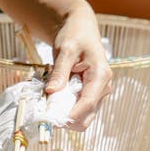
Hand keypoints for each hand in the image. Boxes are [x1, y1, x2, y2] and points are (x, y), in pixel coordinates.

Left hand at [44, 3, 111, 129]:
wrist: (80, 29)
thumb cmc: (74, 35)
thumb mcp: (65, 50)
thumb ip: (60, 71)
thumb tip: (51, 91)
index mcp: (101, 75)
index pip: (88, 102)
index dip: (72, 115)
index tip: (54, 121)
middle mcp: (104, 87)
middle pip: (87, 116)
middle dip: (67, 118)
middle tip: (46, 113)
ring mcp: (98, 93)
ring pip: (83, 117)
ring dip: (65, 115)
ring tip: (48, 104)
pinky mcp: (90, 95)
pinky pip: (79, 110)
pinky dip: (65, 110)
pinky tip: (53, 101)